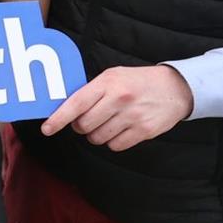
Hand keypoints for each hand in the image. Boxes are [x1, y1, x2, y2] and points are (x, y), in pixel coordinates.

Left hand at [40, 65, 193, 151]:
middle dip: (82, 126)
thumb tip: (65, 108)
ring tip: (110, 121)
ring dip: (98, 134)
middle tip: (91, 118)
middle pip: (84, 125)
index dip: (58, 118)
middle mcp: (119, 99)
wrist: (175, 88)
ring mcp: (132, 116)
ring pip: (98, 138)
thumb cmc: (138, 81)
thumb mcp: (113, 76)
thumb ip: (91, 90)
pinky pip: (115, 146)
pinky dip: (114, 141)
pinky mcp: (143, 131)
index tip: (47, 128)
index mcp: (107, 83)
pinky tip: (122, 129)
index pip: (76, 104)